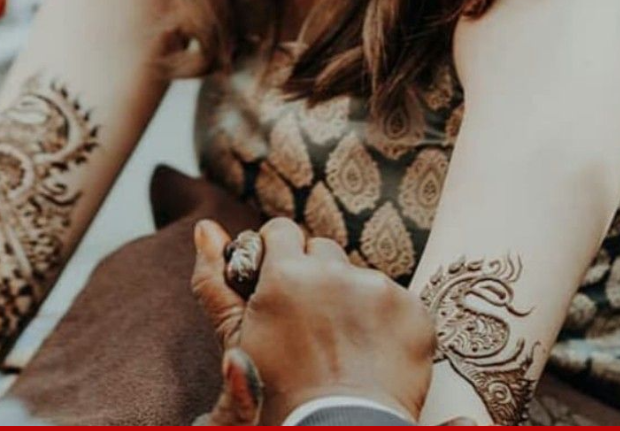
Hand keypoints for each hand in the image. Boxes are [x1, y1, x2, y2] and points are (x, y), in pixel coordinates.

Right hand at [192, 218, 434, 424]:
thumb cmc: (281, 391)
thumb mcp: (237, 337)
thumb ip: (215, 280)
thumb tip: (206, 228)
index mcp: (287, 271)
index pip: (282, 231)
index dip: (277, 256)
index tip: (279, 285)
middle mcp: (335, 271)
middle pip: (322, 250)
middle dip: (315, 275)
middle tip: (310, 320)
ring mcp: (379, 290)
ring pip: (359, 276)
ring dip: (350, 298)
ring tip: (342, 343)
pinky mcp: (413, 311)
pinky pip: (395, 300)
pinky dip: (384, 321)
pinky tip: (371, 352)